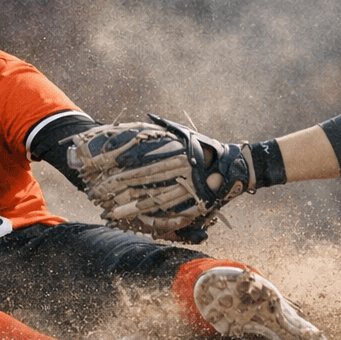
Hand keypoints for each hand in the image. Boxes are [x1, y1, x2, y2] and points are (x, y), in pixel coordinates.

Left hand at [69, 117, 254, 242]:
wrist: (241, 168)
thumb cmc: (212, 149)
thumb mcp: (189, 134)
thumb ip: (167, 127)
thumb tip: (147, 115)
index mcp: (181, 155)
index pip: (146, 161)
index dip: (125, 166)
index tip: (106, 168)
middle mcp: (185, 174)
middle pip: (147, 183)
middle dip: (121, 189)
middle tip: (99, 193)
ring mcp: (192, 192)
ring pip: (156, 202)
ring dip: (132, 208)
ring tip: (112, 213)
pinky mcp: (198, 208)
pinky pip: (173, 216)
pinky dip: (156, 221)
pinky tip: (138, 223)